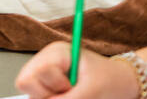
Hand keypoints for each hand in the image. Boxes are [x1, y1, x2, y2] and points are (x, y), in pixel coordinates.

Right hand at [16, 42, 137, 98]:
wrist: (120, 84)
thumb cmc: (110, 80)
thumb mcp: (92, 90)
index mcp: (55, 53)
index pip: (32, 75)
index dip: (51, 85)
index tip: (69, 85)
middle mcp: (46, 63)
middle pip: (26, 84)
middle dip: (46, 94)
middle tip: (68, 91)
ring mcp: (45, 76)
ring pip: (34, 96)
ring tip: (72, 94)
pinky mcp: (48, 88)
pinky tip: (70, 97)